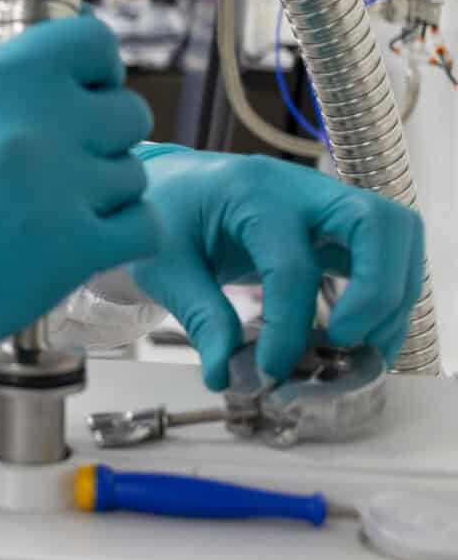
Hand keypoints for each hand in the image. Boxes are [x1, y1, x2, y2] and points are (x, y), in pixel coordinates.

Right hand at [0, 15, 160, 363]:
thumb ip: (6, 94)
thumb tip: (68, 82)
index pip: (94, 44)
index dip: (98, 73)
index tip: (85, 97)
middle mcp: (32, 125)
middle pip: (127, 114)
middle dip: (102, 141)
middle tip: (65, 168)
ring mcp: (56, 187)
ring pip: (133, 175)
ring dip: (104, 196)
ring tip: (54, 214)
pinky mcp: (72, 248)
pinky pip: (143, 228)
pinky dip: (121, 238)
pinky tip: (83, 244)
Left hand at [130, 147, 424, 389]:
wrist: (169, 184)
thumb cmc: (163, 215)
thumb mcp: (163, 265)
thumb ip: (198, 316)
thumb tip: (227, 375)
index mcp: (251, 193)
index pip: (292, 265)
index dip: (288, 328)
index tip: (268, 371)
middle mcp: (301, 189)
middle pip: (378, 223)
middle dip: (377, 291)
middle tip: (344, 342)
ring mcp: (325, 203)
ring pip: (396, 236)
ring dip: (392, 296)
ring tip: (358, 349)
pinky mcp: (335, 226)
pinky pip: (385, 253)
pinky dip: (386, 296)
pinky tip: (360, 339)